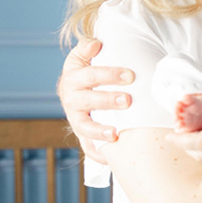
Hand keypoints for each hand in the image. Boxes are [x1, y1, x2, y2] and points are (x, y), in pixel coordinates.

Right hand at [57, 38, 134, 155]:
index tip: (129, 75)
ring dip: (99, 130)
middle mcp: (72, 99)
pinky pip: (87, 147)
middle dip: (107, 100)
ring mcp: (76, 118)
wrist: (77, 89)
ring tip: (115, 133)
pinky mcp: (81, 134)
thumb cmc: (89, 70)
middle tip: (127, 101)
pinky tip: (109, 159)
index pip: (90, 75)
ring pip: (84, 126)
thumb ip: (87, 48)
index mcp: (74, 78)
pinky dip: (96, 153)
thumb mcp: (84, 56)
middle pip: (88, 100)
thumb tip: (94, 43)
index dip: (109, 74)